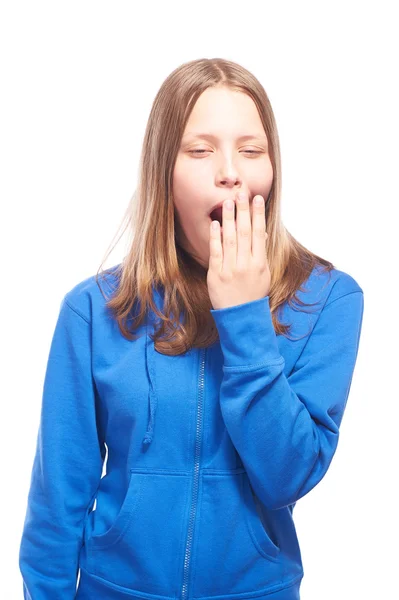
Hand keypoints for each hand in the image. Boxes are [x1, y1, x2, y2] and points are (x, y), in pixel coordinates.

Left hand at [207, 191, 270, 309]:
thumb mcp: (264, 275)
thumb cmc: (253, 294)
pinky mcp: (216, 275)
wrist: (241, 317)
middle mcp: (246, 265)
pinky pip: (216, 252)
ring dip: (229, 218)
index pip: (259, 233)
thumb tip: (261, 233)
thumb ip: (261, 253)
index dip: (258, 215)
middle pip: (245, 232)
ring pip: (230, 239)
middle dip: (243, 211)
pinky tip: (216, 223)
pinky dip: (216, 236)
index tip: (256, 199)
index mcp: (260, 263)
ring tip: (227, 202)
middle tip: (241, 193)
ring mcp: (230, 269)